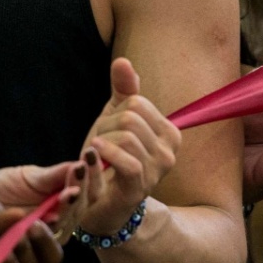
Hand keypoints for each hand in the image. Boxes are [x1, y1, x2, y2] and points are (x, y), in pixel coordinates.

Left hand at [76, 58, 180, 236]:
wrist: (100, 202)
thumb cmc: (110, 159)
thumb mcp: (115, 119)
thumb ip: (123, 90)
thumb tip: (122, 61)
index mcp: (169, 133)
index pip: (137, 102)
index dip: (115, 111)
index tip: (109, 131)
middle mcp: (170, 152)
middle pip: (131, 116)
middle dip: (106, 126)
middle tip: (99, 144)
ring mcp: (157, 171)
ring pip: (127, 135)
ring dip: (101, 142)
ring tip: (96, 155)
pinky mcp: (140, 187)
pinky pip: (127, 160)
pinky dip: (105, 153)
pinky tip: (92, 154)